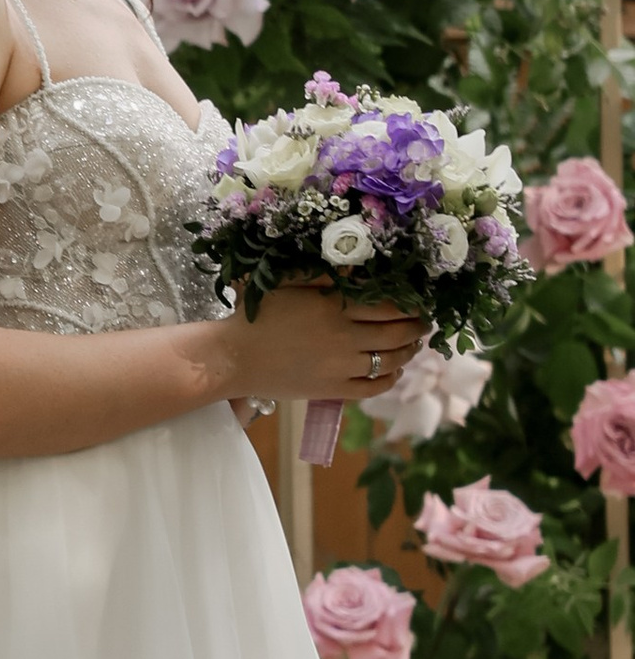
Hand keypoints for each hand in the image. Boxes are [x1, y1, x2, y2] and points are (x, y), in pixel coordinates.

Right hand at [220, 283, 430, 403]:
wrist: (234, 358)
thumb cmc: (256, 314)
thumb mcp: (287, 282)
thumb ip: (323, 275)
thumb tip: (359, 268)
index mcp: (334, 307)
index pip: (389, 305)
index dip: (411, 303)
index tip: (420, 301)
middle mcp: (344, 337)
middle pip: (397, 332)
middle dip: (418, 327)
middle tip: (425, 322)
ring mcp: (341, 367)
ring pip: (390, 360)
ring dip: (409, 352)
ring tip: (414, 345)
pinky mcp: (333, 389)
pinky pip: (372, 387)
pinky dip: (390, 379)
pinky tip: (394, 371)